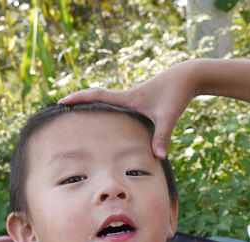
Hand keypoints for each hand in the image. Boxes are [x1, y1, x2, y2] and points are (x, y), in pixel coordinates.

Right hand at [59, 61, 197, 158]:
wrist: (188, 77)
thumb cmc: (178, 93)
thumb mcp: (169, 116)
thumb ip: (162, 137)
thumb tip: (158, 157)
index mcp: (129, 97)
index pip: (98, 96)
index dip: (79, 98)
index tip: (61, 101)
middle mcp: (128, 96)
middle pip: (97, 97)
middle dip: (79, 101)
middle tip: (60, 108)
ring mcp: (134, 98)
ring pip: (107, 101)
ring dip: (92, 105)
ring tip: (77, 115)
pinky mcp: (141, 101)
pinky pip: (118, 105)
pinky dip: (108, 110)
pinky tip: (106, 120)